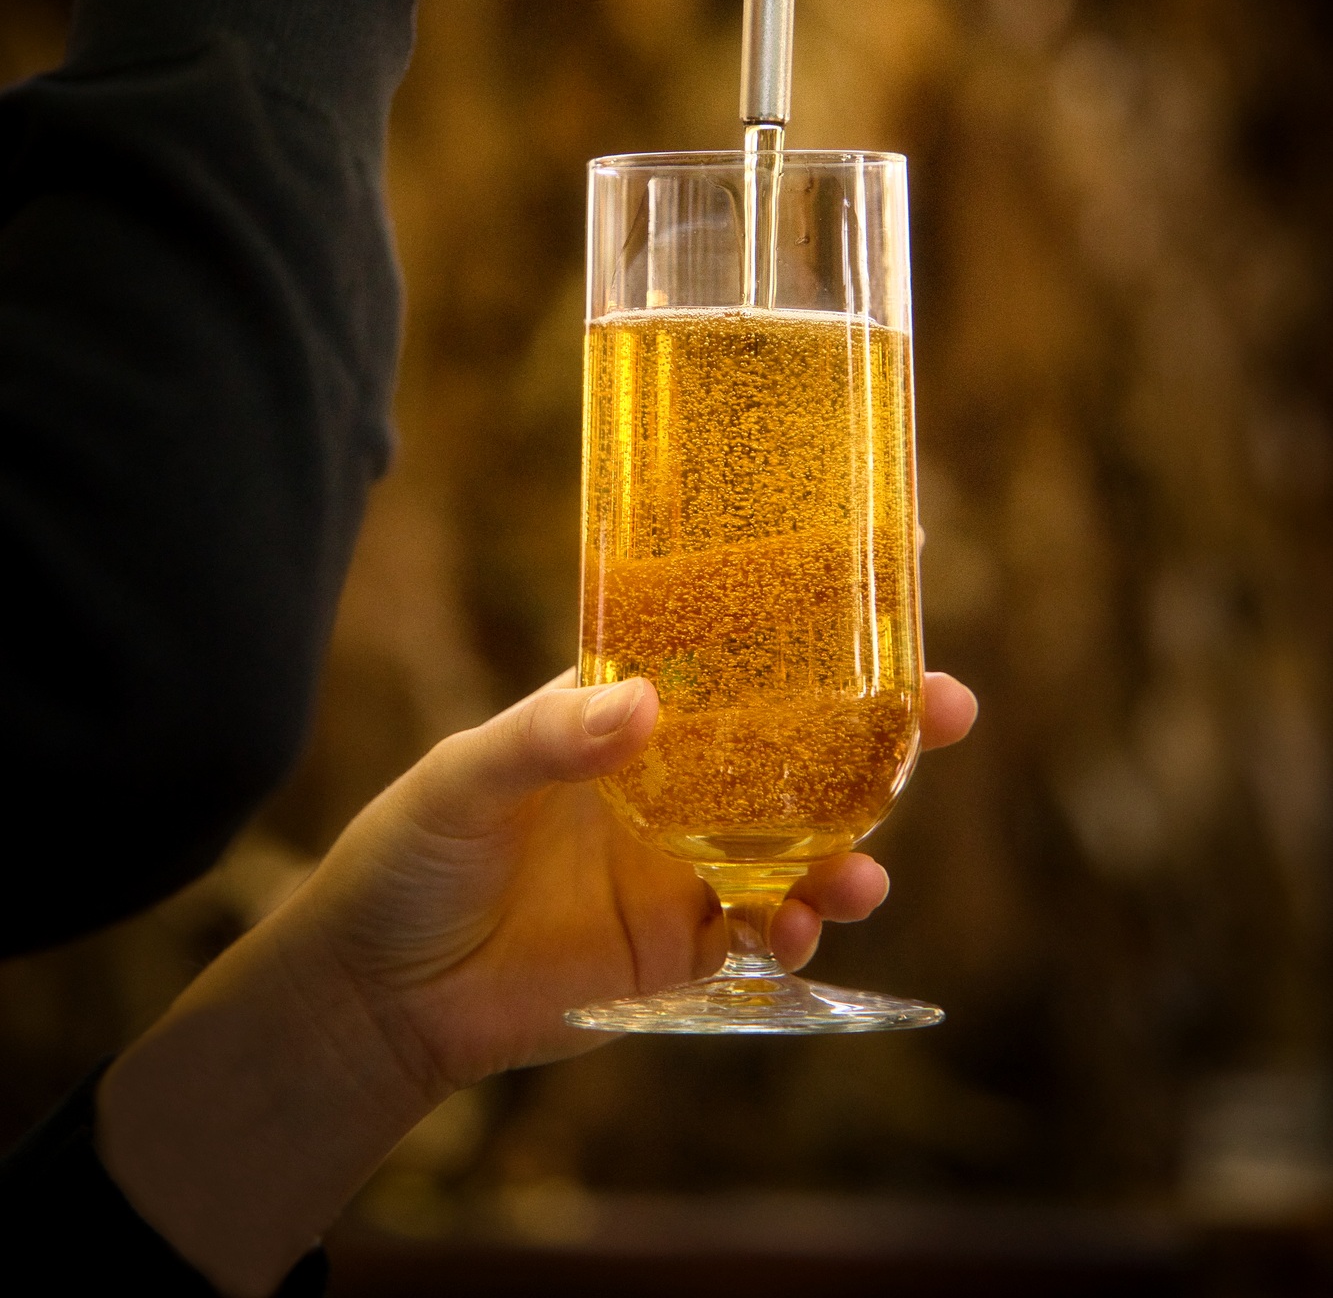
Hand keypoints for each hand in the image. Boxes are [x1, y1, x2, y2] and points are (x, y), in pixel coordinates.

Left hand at [97, 669, 975, 1295]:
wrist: (380, 991)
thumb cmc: (410, 853)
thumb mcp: (467, 774)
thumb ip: (549, 736)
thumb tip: (642, 706)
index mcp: (628, 710)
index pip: (732, 646)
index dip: (809, 612)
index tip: (897, 565)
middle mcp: (674, 778)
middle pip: (799, 742)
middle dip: (881, 727)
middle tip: (948, 708)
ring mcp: (684, 862)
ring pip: (802, 839)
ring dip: (853, 846)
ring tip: (866, 870)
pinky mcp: (678, 947)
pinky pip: (764, 929)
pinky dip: (796, 926)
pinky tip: (798, 926)